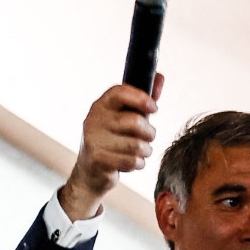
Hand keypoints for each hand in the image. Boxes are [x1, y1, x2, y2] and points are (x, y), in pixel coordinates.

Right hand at [60, 73, 163, 219]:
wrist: (89, 173)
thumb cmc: (112, 141)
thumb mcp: (126, 118)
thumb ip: (142, 100)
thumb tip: (160, 77)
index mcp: (100, 106)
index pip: (120, 92)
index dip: (141, 98)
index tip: (154, 108)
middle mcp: (93, 121)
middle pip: (135, 121)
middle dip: (149, 132)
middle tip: (148, 137)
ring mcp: (93, 141)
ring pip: (136, 144)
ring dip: (145, 151)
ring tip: (141, 152)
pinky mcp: (97, 160)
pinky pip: (131, 161)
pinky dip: (138, 164)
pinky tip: (132, 163)